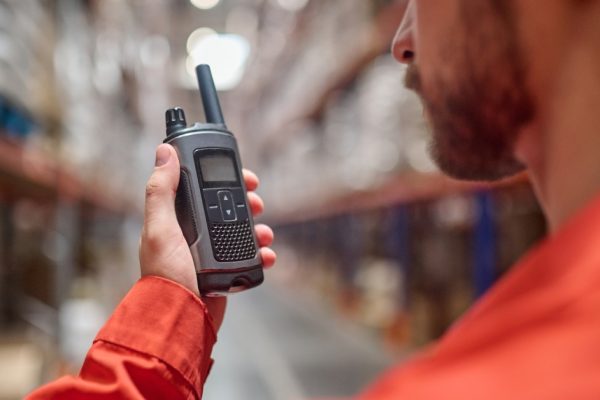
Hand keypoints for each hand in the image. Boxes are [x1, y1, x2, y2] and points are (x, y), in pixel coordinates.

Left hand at [139, 144, 275, 330]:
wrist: (180, 318)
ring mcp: (210, 252)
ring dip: (258, 227)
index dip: (222, 176)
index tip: (243, 174)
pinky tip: (266, 254)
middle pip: (226, 206)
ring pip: (242, 229)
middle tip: (257, 202)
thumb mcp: (159, 228)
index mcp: (177, 218)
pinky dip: (261, 253)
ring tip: (265, 233)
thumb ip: (161, 191)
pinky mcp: (225, 270)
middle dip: (246, 201)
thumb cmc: (165, 275)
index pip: (202, 187)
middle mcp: (194, 232)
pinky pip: (249, 256)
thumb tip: (165, 152)